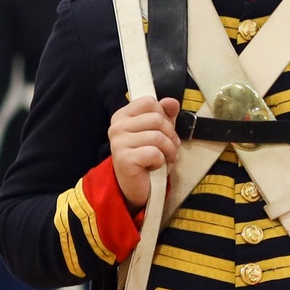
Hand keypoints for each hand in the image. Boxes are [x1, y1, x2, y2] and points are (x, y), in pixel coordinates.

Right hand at [108, 96, 180, 210]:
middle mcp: (117, 126)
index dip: (164, 115)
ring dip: (169, 150)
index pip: (149, 102)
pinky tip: (154, 166)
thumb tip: (172, 102)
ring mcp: (118, 143)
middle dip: (170, 135)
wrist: (137, 187)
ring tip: (165, 158)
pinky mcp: (124, 159)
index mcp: (123, 115)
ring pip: (158, 136)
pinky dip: (161, 162)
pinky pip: (154, 153)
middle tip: (169, 148)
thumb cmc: (148, 157)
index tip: (164, 130)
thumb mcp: (159, 132)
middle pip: (156, 119)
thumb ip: (165, 115)